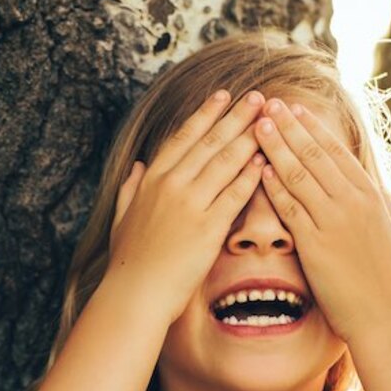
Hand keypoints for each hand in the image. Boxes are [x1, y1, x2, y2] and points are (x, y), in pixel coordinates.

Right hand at [106, 89, 267, 322]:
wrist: (135, 294)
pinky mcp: (208, 229)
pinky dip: (252, 176)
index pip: (183, 137)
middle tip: (259, 96)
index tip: (223, 95)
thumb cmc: (129, 262)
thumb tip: (137, 166)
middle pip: (210, 142)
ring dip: (250, 138)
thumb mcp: (121, 218)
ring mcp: (190, 205)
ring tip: (269, 120)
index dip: (206, 114)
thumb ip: (129, 188)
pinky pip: (235, 195)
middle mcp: (171, 186)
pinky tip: (266, 161)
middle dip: (237, 116)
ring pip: (226, 162)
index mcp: (151, 180)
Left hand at [251, 98, 390, 344]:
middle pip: (315, 154)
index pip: (336, 151)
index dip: (311, 127)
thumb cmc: (382, 279)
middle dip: (289, 126)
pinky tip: (259, 169)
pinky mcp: (317, 245)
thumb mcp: (380, 230)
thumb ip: (363, 205)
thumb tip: (349, 187)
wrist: (387, 315)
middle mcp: (354, 202)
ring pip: (300, 175)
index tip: (293, 108)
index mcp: (369, 195)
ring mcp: (335, 222)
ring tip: (257, 125)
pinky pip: (291, 208)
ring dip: (276, 146)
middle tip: (267, 103)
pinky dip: (274, 185)